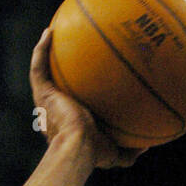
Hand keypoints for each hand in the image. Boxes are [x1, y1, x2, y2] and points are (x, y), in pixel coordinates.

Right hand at [30, 28, 142, 168]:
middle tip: (71, 50)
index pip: (72, 103)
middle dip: (60, 69)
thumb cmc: (95, 153)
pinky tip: (49, 31)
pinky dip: (41, 48)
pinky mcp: (42, 93)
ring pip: (43, 71)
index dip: (77, 91)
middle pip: (57, 84)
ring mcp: (46, 100)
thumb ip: (130, 152)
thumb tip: (146, 144)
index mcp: (69, 121)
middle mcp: (55, 109)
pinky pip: (39, 66)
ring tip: (53, 32)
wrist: (78, 148)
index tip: (88, 77)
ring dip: (46, 51)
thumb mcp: (116, 154)